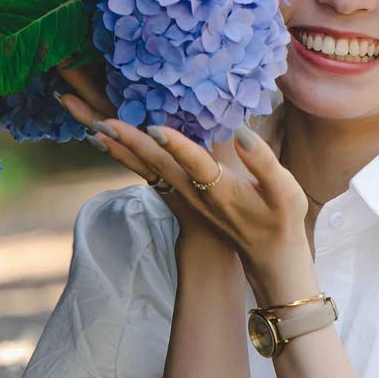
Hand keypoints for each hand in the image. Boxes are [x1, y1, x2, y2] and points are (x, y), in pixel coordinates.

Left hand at [58, 83, 309, 278]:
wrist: (267, 256)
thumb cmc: (280, 220)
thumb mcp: (284, 191)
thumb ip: (263, 161)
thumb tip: (240, 132)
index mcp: (220, 188)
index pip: (194, 163)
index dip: (177, 146)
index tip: (155, 128)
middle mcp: (195, 192)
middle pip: (157, 163)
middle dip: (130, 141)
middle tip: (100, 121)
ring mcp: (184, 194)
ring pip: (146, 167)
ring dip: (120, 148)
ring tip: (93, 128)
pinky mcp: (181, 194)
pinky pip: (147, 171)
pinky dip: (126, 155)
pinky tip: (108, 141)